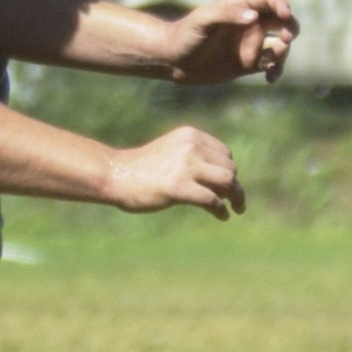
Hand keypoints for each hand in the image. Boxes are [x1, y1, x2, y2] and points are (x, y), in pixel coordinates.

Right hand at [100, 125, 243, 213]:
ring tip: (236, 208)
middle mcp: (191, 146)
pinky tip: (222, 216)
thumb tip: (225, 179)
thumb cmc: (143, 167)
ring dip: (236, 197)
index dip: (228, 171)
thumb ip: (194, 156)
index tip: (226, 186)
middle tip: (235, 201)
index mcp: (190, 135)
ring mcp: (186, 166)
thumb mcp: (172, 151)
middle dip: (234, 186)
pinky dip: (220, 210)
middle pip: (229, 168)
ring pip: (227, 182)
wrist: (116, 174)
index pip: (225, 153)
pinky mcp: (179, 187)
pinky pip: (211, 200)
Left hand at [163, 0, 297, 87]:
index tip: (286, 14)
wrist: (173, 61)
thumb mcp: (203, 20)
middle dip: (290, 28)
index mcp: (241, 6)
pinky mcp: (250, 64)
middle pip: (282, 21)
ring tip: (271, 64)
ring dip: (283, 52)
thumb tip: (254, 17)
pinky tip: (270, 78)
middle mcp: (250, 23)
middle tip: (286, 38)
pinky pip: (271, 65)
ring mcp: (251, 44)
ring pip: (280, 45)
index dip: (281, 4)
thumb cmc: (185, 34)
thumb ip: (227, 15)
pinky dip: (276, 70)